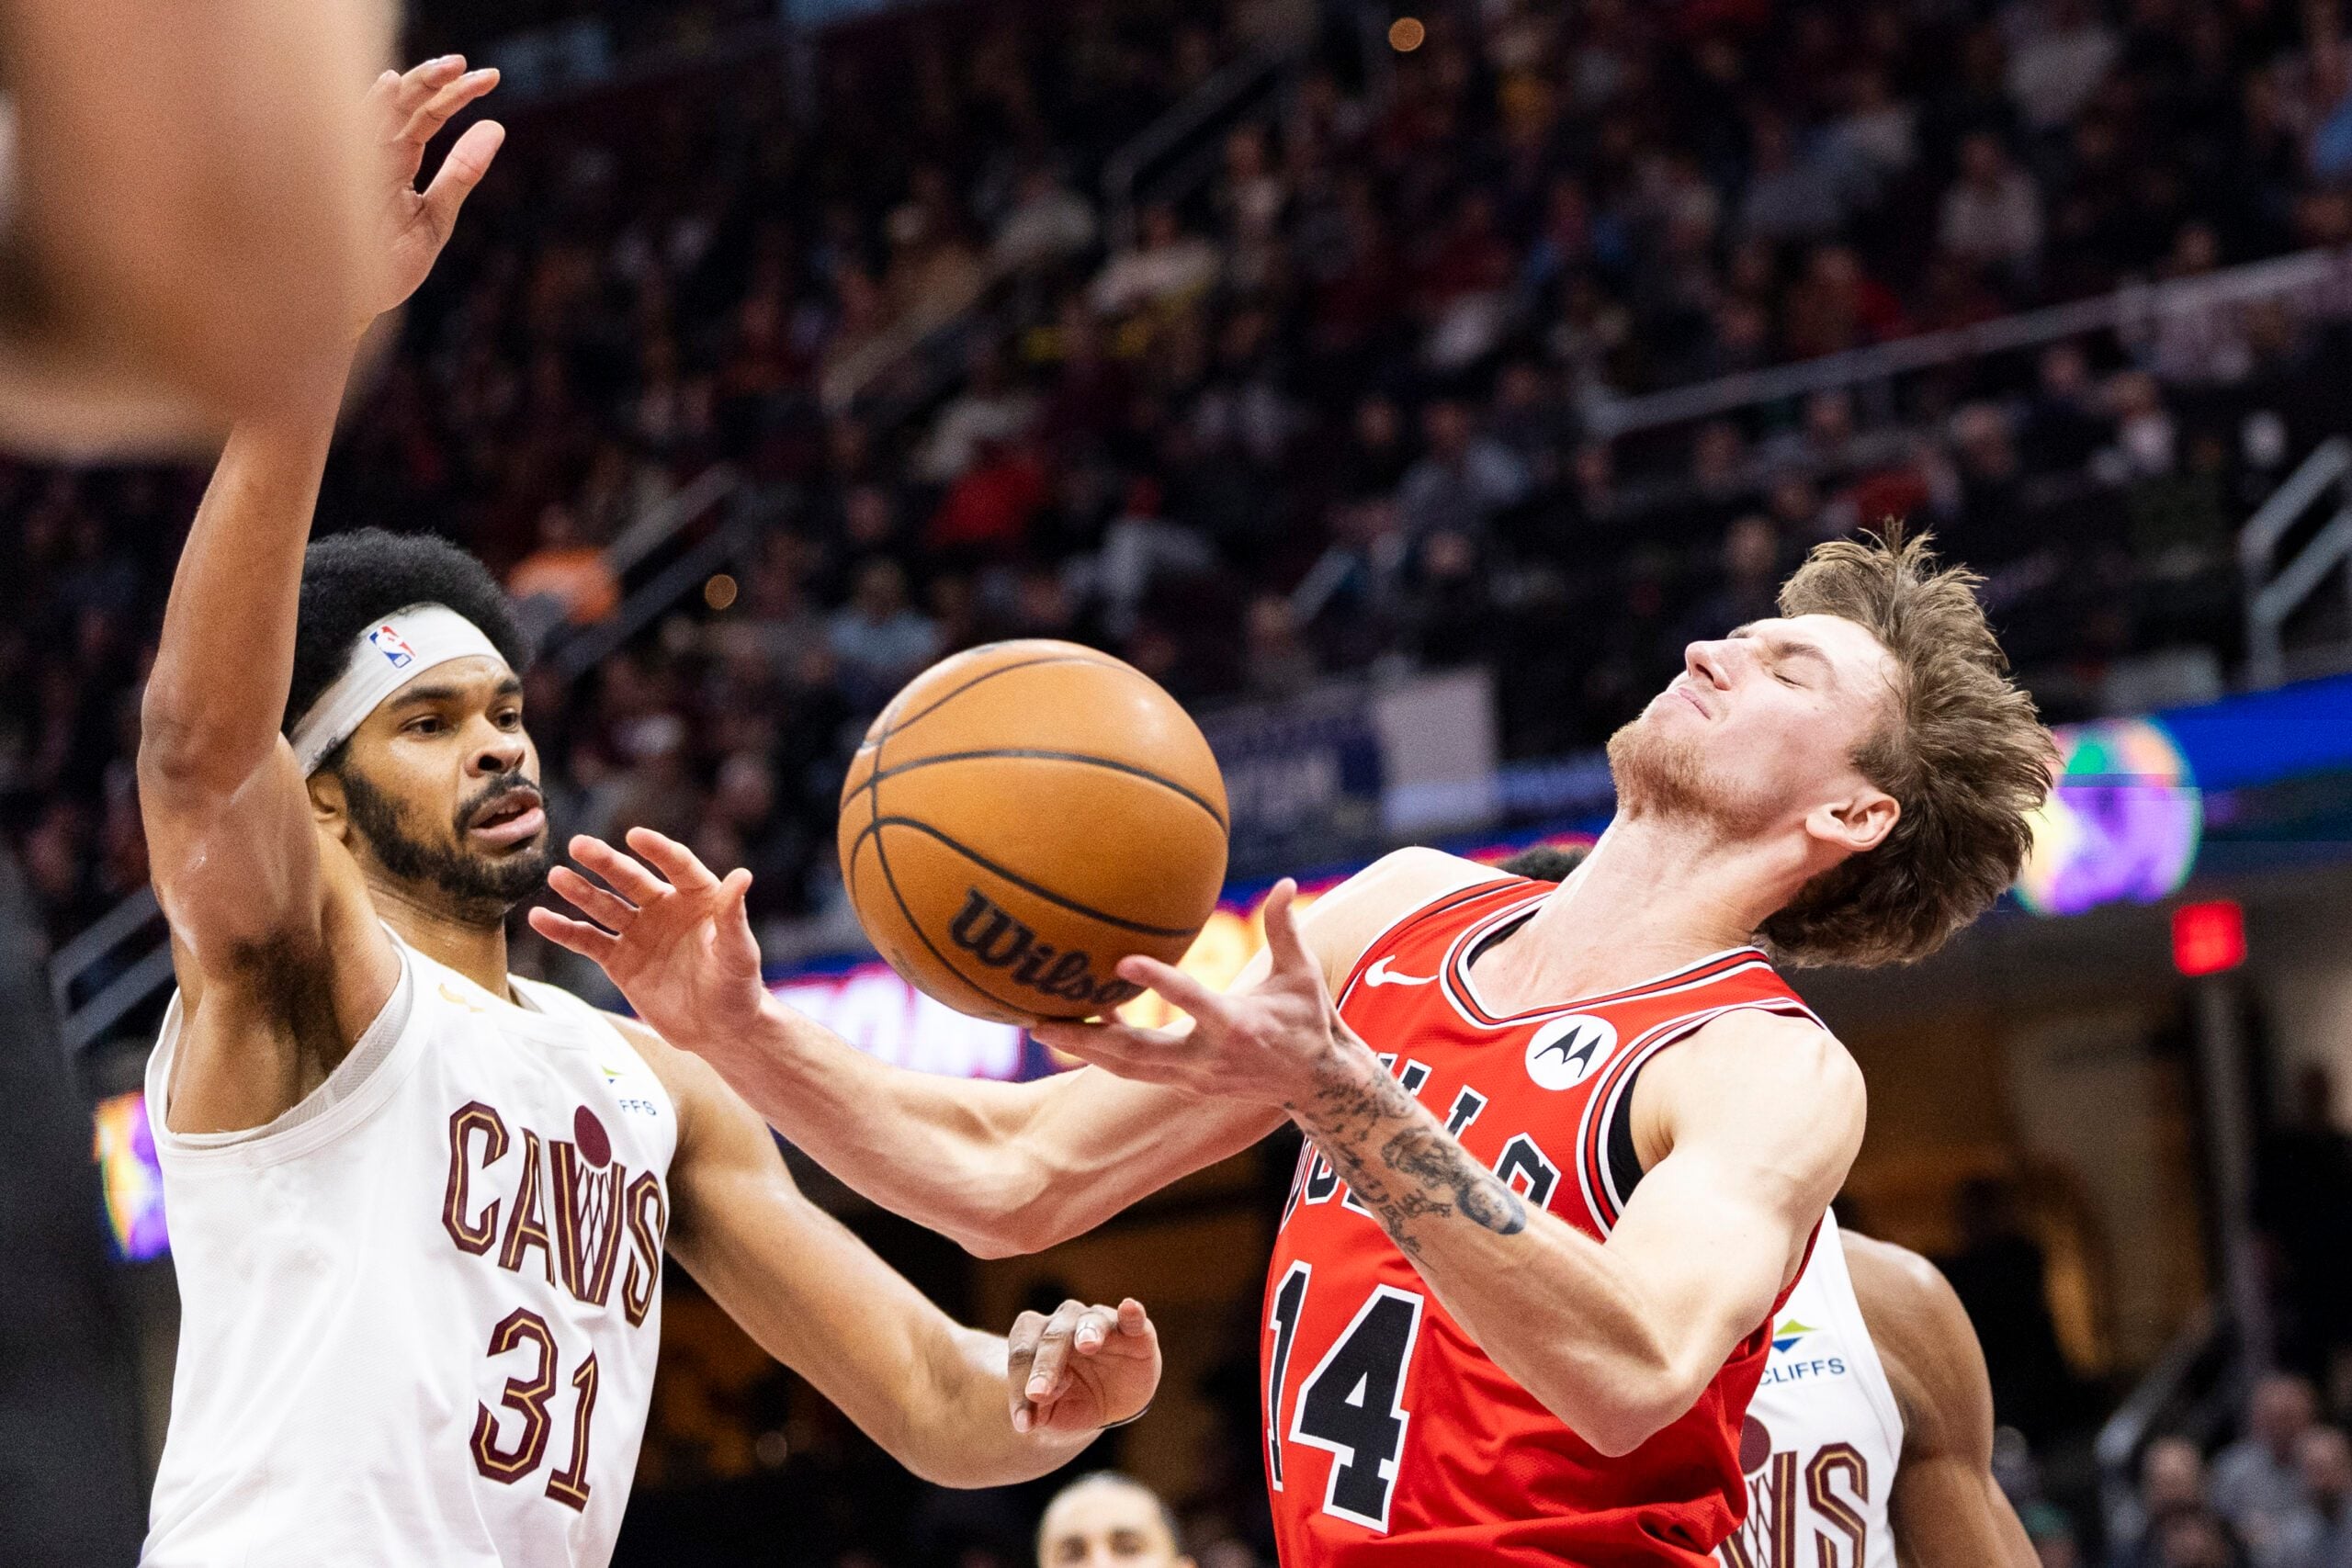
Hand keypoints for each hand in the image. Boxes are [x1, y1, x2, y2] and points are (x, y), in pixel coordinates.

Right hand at [361, 56, 504, 322]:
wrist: (353, 305)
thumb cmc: (387, 263)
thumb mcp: (435, 216)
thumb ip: (462, 172)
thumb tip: (497, 127)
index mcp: (396, 161)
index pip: (426, 116)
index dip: (456, 94)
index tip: (492, 77)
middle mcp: (373, 156)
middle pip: (402, 106)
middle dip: (432, 82)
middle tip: (465, 65)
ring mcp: (353, 167)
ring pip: (376, 114)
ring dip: (409, 89)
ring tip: (441, 71)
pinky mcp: (338, 182)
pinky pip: (350, 137)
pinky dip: (370, 111)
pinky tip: (388, 87)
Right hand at [529, 828, 767, 1050]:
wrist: (719, 1030)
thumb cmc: (738, 988)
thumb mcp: (739, 952)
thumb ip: (733, 916)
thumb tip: (743, 875)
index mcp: (698, 898)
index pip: (676, 865)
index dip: (658, 850)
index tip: (635, 836)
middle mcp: (664, 908)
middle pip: (631, 879)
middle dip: (606, 863)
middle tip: (579, 845)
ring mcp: (639, 933)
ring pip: (605, 906)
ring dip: (580, 891)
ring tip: (557, 876)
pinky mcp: (620, 961)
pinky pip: (588, 941)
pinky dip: (564, 930)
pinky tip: (539, 918)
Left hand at [1006, 1298, 1160, 1435]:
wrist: (1111, 1401)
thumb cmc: (1072, 1400)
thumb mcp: (1053, 1413)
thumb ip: (1039, 1408)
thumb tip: (1033, 1408)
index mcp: (1037, 1337)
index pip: (1022, 1353)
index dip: (1018, 1385)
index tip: (1023, 1423)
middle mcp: (1066, 1322)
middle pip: (1052, 1336)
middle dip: (1044, 1366)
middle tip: (1037, 1393)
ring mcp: (1101, 1323)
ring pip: (1090, 1320)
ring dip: (1087, 1331)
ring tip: (1086, 1345)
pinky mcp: (1136, 1333)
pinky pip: (1134, 1319)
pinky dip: (1132, 1313)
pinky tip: (1129, 1309)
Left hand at [1032, 880, 1353, 1108]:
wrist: (1316, 1083)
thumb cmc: (1309, 1019)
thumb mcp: (1302, 974)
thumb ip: (1285, 929)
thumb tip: (1286, 881)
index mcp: (1236, 1025)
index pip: (1191, 1002)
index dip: (1158, 983)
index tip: (1121, 963)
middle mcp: (1208, 1059)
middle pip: (1136, 1053)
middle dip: (1085, 1040)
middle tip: (1037, 1021)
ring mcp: (1194, 1079)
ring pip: (1127, 1067)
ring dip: (1082, 1050)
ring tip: (1038, 1027)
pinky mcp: (1186, 1086)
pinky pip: (1137, 1068)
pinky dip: (1107, 1051)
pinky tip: (1083, 1025)